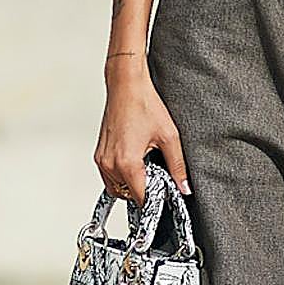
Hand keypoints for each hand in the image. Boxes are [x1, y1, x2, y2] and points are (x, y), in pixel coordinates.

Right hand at [94, 66, 190, 205]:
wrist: (126, 85)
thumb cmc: (144, 104)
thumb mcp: (169, 136)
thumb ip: (177, 166)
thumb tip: (184, 187)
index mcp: (127, 163)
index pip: (141, 198)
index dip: (155, 199)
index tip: (165, 194)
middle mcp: (110, 164)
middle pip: (128, 195)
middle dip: (143, 190)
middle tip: (158, 174)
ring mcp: (102, 159)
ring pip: (117, 187)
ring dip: (131, 183)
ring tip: (146, 164)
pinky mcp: (99, 154)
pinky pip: (109, 176)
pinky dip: (122, 175)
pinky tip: (135, 159)